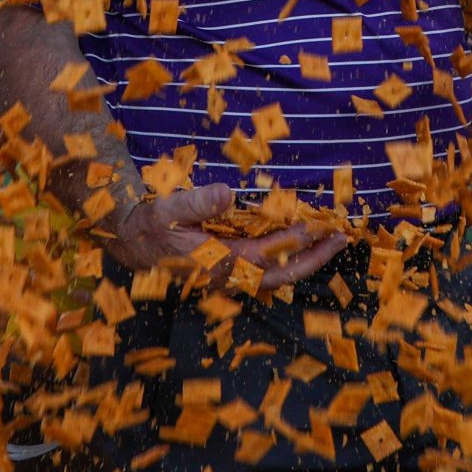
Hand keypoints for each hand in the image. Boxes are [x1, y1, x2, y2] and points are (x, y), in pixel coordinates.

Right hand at [107, 184, 347, 290]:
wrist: (131, 245)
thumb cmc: (149, 227)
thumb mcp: (166, 209)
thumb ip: (196, 203)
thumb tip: (228, 193)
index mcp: (216, 264)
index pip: (266, 256)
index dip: (295, 241)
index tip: (318, 225)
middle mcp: (228, 277)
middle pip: (280, 276)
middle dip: (313, 259)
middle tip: (341, 238)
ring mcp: (230, 279)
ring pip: (276, 278)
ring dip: (305, 260)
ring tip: (330, 240)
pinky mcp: (230, 273)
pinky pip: (266, 271)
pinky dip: (289, 259)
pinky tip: (301, 244)